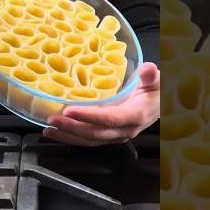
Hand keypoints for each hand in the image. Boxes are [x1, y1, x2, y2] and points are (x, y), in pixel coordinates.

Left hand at [43, 62, 159, 145]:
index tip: (70, 110)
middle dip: (72, 128)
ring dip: (67, 136)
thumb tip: (148, 68)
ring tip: (48, 129)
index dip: (89, 116)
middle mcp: (124, 130)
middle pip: (95, 133)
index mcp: (134, 116)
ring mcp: (115, 136)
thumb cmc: (156, 92)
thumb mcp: (157, 81)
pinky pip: (88, 140)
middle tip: (52, 119)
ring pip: (89, 140)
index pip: (109, 118)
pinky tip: (55, 131)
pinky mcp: (108, 136)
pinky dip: (70, 137)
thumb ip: (152, 76)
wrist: (161, 107)